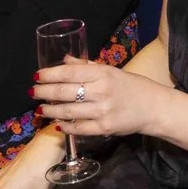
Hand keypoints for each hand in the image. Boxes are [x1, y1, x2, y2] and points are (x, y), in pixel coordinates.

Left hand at [33, 60, 166, 139]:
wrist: (153, 107)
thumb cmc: (130, 86)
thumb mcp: (111, 71)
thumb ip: (87, 67)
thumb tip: (64, 60)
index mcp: (103, 73)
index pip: (70, 72)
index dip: (50, 74)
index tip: (37, 75)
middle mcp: (102, 91)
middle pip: (65, 92)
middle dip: (45, 92)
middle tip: (33, 92)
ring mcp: (102, 111)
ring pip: (68, 112)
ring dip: (50, 111)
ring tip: (40, 109)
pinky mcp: (104, 128)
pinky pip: (79, 128)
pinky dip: (65, 127)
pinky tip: (57, 124)